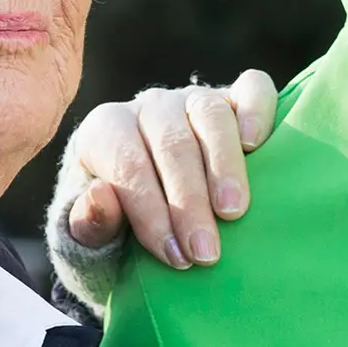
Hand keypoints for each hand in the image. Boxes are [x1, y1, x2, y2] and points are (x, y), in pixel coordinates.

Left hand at [65, 71, 278, 268]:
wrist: (150, 202)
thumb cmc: (122, 223)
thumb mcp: (93, 234)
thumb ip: (90, 222)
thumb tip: (102, 197)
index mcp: (105, 130)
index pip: (128, 166)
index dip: (151, 212)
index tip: (176, 258)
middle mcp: (149, 107)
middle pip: (172, 144)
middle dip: (189, 202)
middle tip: (205, 252)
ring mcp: (192, 98)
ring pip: (211, 115)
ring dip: (224, 166)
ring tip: (232, 211)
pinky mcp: (233, 97)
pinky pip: (251, 88)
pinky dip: (257, 111)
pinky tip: (257, 145)